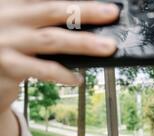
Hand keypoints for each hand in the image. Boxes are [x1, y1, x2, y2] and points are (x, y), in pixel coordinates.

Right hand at [0, 0, 119, 113]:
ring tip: (108, 47)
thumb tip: (84, 17)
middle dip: (86, 11)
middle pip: (51, 9)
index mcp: (11, 2)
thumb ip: (43, 18)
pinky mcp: (7, 64)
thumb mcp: (20, 24)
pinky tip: (78, 78)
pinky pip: (43, 69)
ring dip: (84, 43)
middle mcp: (6, 16)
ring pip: (52, 39)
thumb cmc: (7, 46)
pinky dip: (64, 74)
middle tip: (112, 13)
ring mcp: (5, 40)